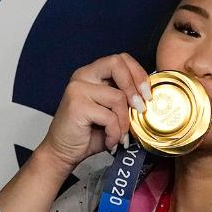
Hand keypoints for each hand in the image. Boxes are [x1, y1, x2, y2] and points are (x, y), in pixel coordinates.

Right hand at [36, 52, 153, 168]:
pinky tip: (109, 141)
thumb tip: (149, 98)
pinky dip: (114, 133)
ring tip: (119, 136)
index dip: (138, 73)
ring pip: (118, 97)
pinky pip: (109, 117)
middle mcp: (83, 76)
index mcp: (92, 74)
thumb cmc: (89, 133)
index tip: (147, 94)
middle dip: (135, 86)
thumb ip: (125, 100)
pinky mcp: (77, 105)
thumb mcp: (112, 112)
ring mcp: (78, 89)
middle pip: (117, 64)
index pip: (120, 59)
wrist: (63, 152)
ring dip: (124, 122)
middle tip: (141, 108)